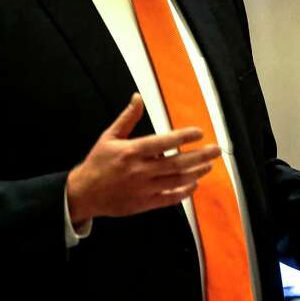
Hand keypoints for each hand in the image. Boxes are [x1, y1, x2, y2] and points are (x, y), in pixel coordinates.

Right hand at [66, 93, 220, 224]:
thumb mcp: (109, 137)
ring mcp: (144, 189)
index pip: (163, 142)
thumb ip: (127, 118)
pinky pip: (169, 198)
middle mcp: (140, 170)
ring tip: (209, 165)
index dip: (183, 137)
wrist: (83, 194)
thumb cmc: (98, 163)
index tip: (199, 132)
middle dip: (199, 156)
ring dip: (196, 173)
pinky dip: (184, 192)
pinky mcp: (145, 203)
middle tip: (215, 150)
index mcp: (132, 151)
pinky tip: (194, 184)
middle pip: (176, 163)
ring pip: (176, 181)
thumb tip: (138, 97)